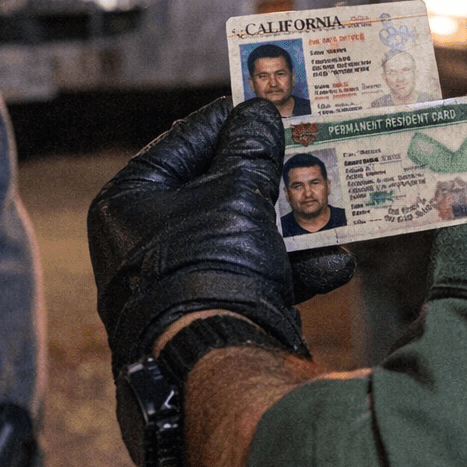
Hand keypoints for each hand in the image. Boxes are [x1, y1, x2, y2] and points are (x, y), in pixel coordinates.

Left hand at [88, 98, 354, 365]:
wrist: (213, 362)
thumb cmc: (210, 263)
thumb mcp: (236, 195)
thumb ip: (251, 150)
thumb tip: (258, 113)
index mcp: (130, 200)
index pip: (183, 140)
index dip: (230, 119)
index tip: (267, 103)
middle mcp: (145, 237)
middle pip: (218, 188)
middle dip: (269, 174)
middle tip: (305, 147)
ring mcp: (178, 275)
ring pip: (242, 232)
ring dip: (290, 222)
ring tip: (331, 205)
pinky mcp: (209, 308)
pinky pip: (252, 274)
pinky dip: (292, 268)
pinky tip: (336, 264)